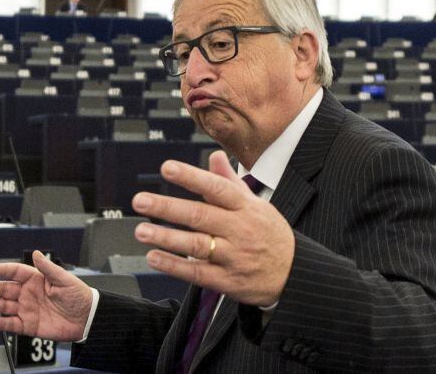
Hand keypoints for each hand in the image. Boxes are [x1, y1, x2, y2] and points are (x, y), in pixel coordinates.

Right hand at [0, 250, 92, 341]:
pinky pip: (12, 324)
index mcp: (36, 280)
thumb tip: (36, 253)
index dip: (3, 271)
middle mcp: (28, 294)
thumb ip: (48, 268)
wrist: (87, 318)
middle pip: (5, 289)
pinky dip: (1, 323)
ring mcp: (27, 310)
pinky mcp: (29, 325)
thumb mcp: (64, 279)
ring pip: (5, 307)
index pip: (15, 273)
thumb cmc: (79, 296)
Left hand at [132, 150, 294, 306]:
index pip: (216, 188)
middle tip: (140, 201)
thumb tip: (214, 155)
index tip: (167, 168)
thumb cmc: (270, 234)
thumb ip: (230, 182)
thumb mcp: (256, 204)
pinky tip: (154, 257)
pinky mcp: (228, 281)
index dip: (191, 177)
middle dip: (167, 207)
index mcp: (245, 207)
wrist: (295, 273)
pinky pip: (198, 273)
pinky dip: (174, 266)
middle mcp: (239, 230)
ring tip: (141, 230)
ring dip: (166, 238)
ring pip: (196, 245)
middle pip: (200, 216)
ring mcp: (234, 256)